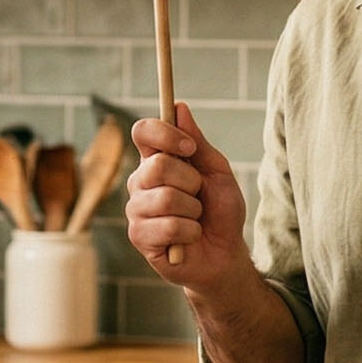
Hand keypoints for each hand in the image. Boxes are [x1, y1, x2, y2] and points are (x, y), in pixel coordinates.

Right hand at [124, 104, 249, 288]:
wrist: (224, 254)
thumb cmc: (220, 212)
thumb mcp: (217, 172)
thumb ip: (198, 143)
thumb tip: (179, 108)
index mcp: (155, 161)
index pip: (143, 132)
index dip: (165, 134)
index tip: (190, 147)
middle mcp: (140, 182)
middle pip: (157, 165)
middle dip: (191, 181)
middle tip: (199, 195)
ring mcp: (136, 210)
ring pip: (166, 198)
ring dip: (193, 210)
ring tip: (195, 219)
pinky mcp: (139, 236)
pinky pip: (169, 226)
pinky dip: (191, 232)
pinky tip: (189, 237)